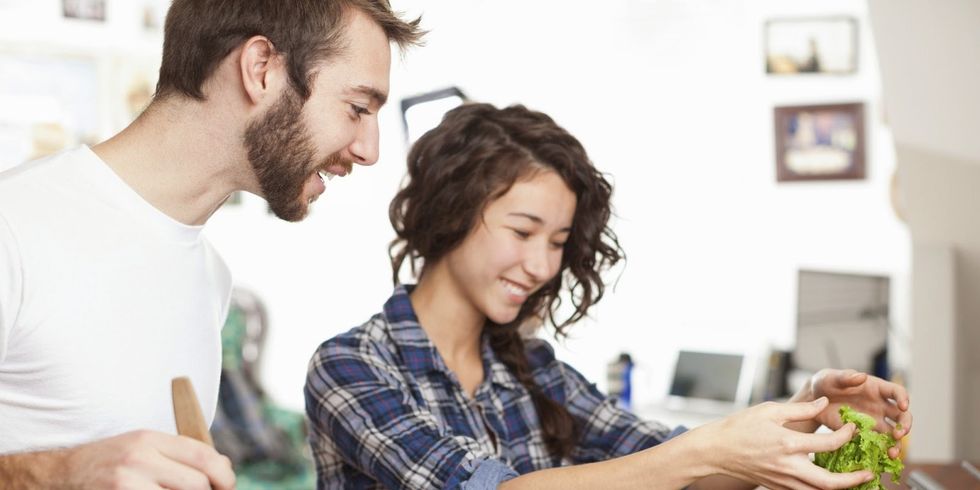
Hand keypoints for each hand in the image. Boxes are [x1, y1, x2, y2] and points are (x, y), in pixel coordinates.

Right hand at [63, 430, 234, 488]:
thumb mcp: (142, 447)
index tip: (228, 485)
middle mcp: (139, 459)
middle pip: (197, 484)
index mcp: (149, 439)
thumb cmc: (108, 463)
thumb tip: (222, 469)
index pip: (203, 456)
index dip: (224, 475)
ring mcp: (126, 484)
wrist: (59, 476)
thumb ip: (178, 454)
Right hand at [705, 397, 873, 489]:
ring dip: (839, 488)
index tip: (853, 427)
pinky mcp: (778, 487)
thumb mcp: (770, 410)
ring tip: (854, 480)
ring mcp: (783, 480)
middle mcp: (788, 466)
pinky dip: (820, 488)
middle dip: (853, 479)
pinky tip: (828, 480)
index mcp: (788, 443)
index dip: (846, 434)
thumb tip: (825, 403)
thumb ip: (801, 408)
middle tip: (869, 472)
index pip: (829, 443)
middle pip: (830, 482)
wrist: (716, 450)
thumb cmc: (740, 427)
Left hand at [797, 368, 911, 457]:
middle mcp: (880, 406)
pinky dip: (881, 452)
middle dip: (905, 425)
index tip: (903, 406)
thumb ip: (846, 377)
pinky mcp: (863, 435)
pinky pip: (877, 444)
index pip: (897, 392)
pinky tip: (880, 458)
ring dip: (896, 444)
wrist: (813, 400)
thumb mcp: (832, 378)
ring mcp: (874, 422)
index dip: (903, 399)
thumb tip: (862, 376)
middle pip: (901, 416)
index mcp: (876, 389)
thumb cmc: (826, 383)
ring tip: (891, 453)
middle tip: (899, 433)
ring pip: (893, 434)